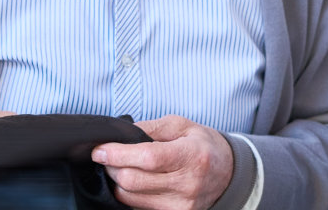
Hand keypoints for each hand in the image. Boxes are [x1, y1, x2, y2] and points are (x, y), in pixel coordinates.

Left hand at [91, 115, 234, 209]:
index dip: (117, 154)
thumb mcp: (181, 126)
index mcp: (192, 156)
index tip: (99, 150)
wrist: (228, 174)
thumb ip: (150, 128)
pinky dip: (130, 195)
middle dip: (111, 167)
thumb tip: (120, 135)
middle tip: (107, 157)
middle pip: (133, 181)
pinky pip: (139, 208)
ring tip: (121, 168)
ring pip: (130, 198)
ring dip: (118, 182)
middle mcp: (188, 184)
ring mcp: (182, 205)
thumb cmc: (202, 147)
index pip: (147, 158)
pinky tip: (134, 182)